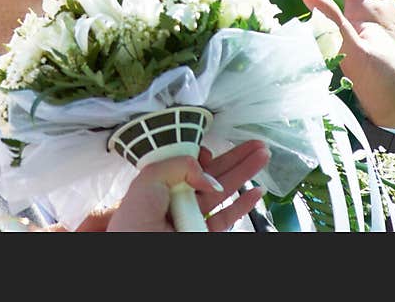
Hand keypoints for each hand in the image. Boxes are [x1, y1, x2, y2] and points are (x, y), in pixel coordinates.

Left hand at [104, 140, 269, 231]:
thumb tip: (208, 177)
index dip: (202, 154)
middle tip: (255, 143)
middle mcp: (179, 199)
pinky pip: (228, 216)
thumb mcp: (149, 179)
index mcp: (162, 183)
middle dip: (235, 157)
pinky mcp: (205, 233)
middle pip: (213, 173)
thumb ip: (180, 166)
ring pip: (225, 190)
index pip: (188, 163)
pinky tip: (256, 191)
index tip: (211, 148)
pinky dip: (245, 204)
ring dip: (245, 172)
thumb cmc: (132, 223)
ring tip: (262, 155)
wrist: (136, 251)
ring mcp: (194, 216)